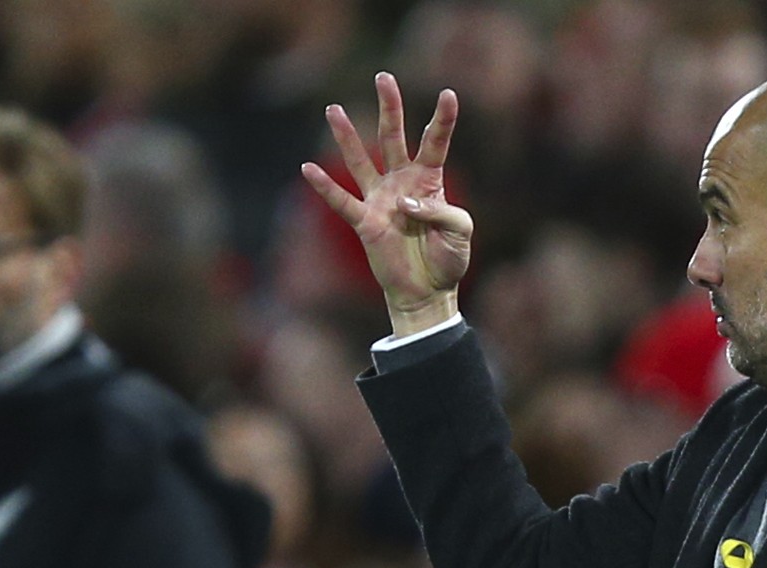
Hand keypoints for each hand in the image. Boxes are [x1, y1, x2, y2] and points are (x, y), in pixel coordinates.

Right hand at [302, 72, 472, 335]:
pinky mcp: (365, 222)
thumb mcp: (460, 233)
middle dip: (390, 107)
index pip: (435, 142)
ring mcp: (380, 200)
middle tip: (383, 77)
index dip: (442, 119)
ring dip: (347, 136)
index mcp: (429, 180)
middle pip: (394, 137)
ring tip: (333, 108)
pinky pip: (342, 202)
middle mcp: (401, 182)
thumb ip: (440, 212)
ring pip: (361, 161)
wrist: (427, 292)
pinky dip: (325, 187)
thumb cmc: (448, 260)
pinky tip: (307, 168)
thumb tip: (405, 202)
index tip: (449, 94)